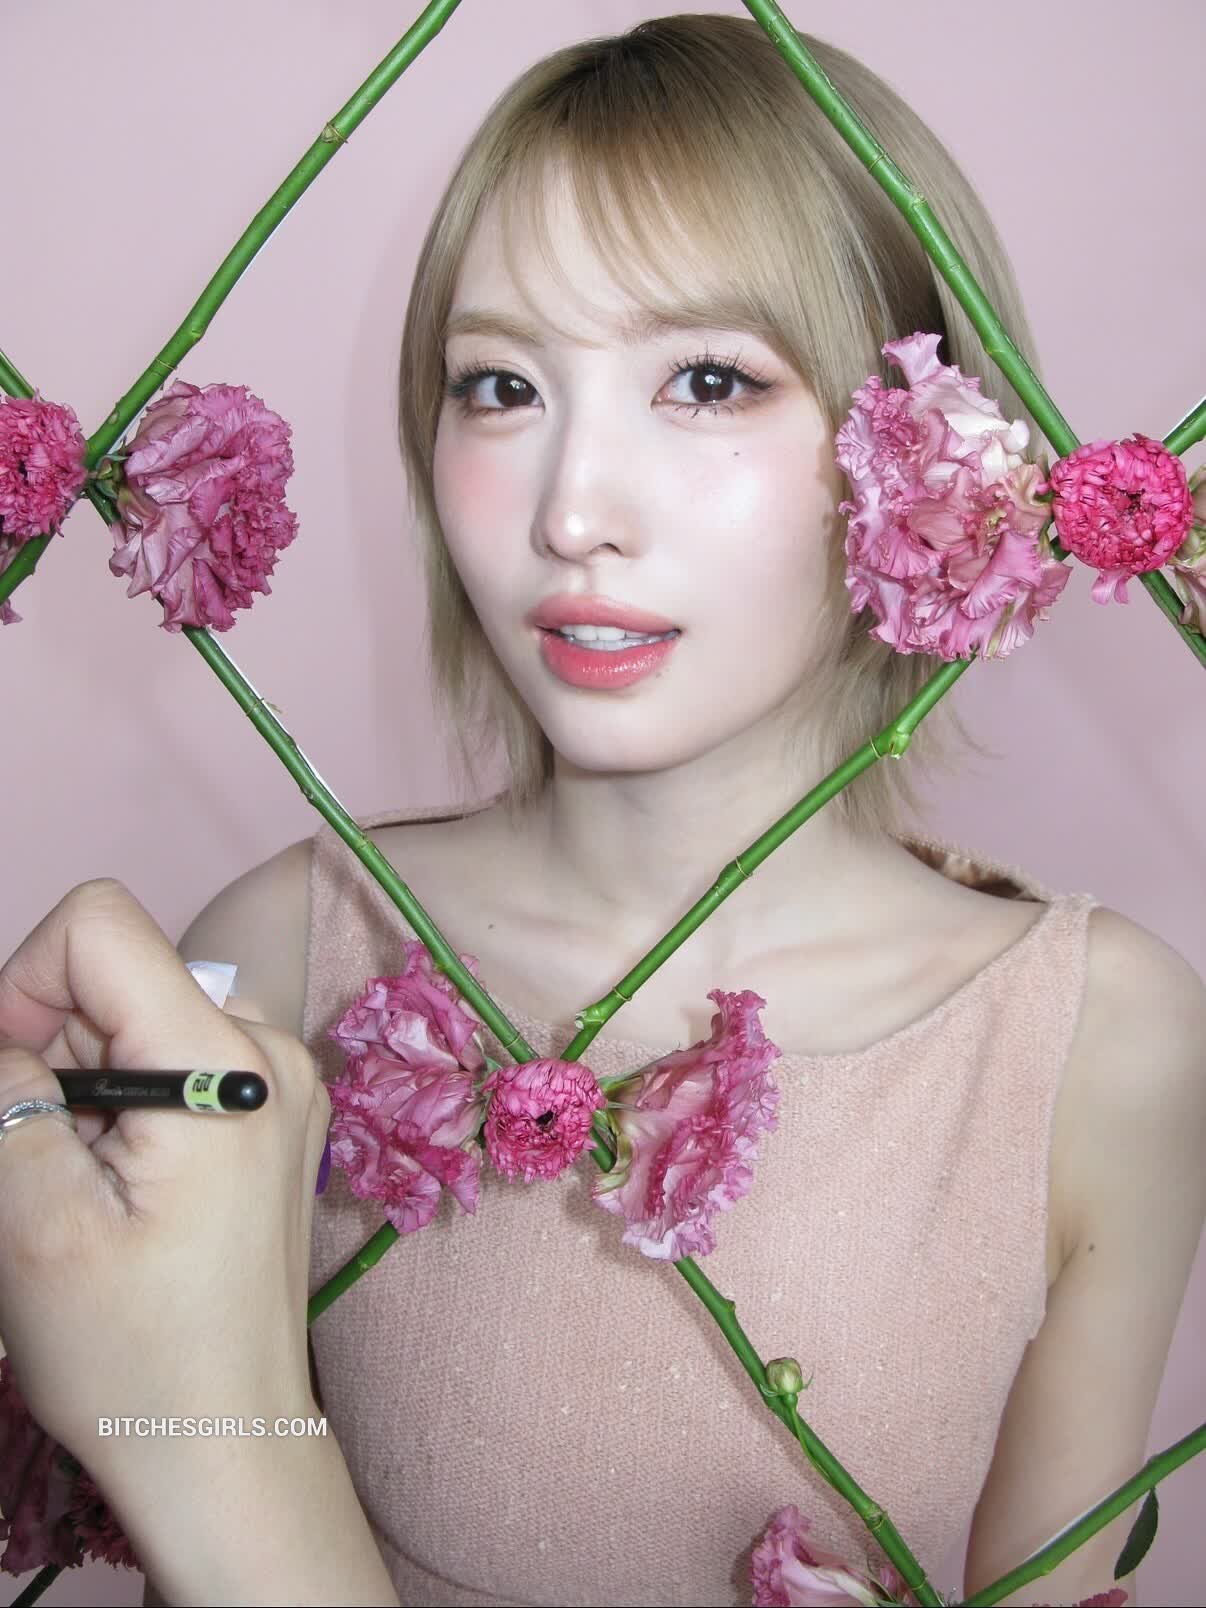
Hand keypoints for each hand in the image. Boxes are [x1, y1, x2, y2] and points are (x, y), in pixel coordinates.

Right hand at [0, 877, 328, 1477]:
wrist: (226, 1444)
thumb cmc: (135, 1356)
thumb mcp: (36, 1225)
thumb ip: (7, 1099)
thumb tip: (3, 1034)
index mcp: (227, 1063)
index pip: (100, 925)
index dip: (22, 982)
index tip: (6, 1081)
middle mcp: (271, 1051)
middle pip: (119, 973)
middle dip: (50, 1048)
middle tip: (45, 1161)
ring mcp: (281, 1082)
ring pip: (137, 1019)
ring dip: (82, 1082)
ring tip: (83, 1187)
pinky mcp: (273, 1116)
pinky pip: (174, 1061)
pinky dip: (123, 1104)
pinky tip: (119, 1188)